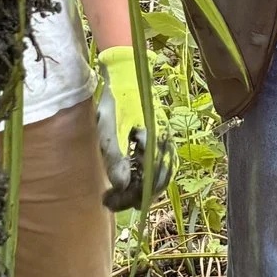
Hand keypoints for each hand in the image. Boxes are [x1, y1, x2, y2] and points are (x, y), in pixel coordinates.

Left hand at [93, 45, 174, 211]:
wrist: (127, 74)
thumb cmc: (116, 101)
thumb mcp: (109, 130)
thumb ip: (116, 158)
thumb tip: (123, 185)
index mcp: (153, 144)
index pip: (146, 182)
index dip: (128, 196)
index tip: (110, 202)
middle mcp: (165, 144)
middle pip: (157, 181)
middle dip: (136, 195)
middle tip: (114, 201)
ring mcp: (166, 139)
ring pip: (163, 173)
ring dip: (146, 188)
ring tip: (127, 195)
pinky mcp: (163, 135)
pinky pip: (164, 163)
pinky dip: (154, 176)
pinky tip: (141, 180)